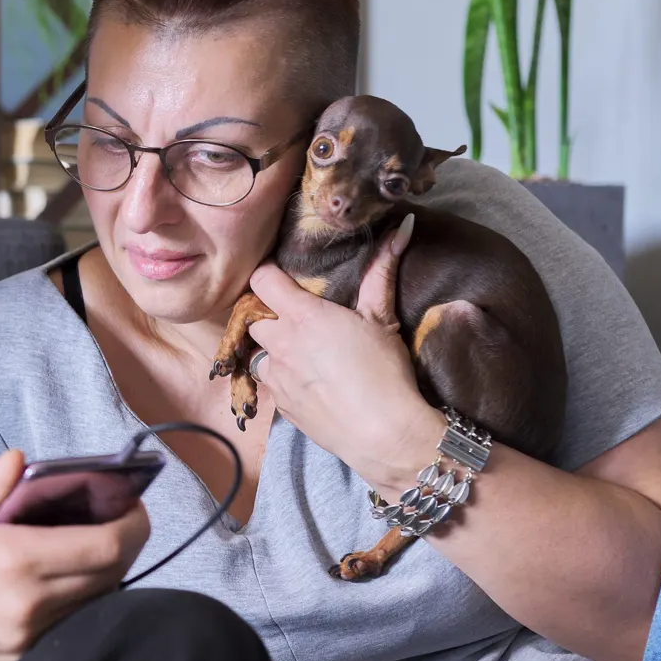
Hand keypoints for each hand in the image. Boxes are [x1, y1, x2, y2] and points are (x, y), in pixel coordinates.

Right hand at [0, 450, 150, 660]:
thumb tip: (20, 460)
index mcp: (14, 560)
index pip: (106, 546)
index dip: (133, 524)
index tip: (133, 505)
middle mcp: (29, 604)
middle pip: (112, 575)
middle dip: (126, 544)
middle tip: (119, 518)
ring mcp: (27, 636)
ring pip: (95, 601)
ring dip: (104, 571)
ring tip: (91, 542)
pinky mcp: (21, 657)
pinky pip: (69, 622)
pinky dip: (79, 596)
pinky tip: (64, 576)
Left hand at [246, 213, 440, 494]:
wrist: (383, 435)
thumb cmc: (386, 372)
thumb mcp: (383, 319)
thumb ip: (382, 272)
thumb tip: (404, 224)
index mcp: (301, 316)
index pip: (261, 279)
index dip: (269, 274)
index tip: (283, 277)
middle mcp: (279, 344)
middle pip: (255, 317)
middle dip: (271, 316)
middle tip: (299, 320)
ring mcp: (276, 378)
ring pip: (260, 353)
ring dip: (275, 351)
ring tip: (305, 355)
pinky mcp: (281, 407)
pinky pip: (272, 384)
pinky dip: (284, 379)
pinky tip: (312, 384)